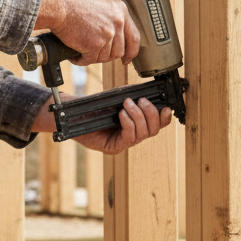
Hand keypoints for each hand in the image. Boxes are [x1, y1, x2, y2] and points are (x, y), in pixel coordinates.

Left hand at [33, 96, 171, 154]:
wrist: (75, 117)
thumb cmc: (96, 109)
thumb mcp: (117, 99)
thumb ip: (132, 96)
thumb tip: (144, 92)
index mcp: (137, 126)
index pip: (157, 125)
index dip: (164, 118)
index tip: (166, 107)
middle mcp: (133, 136)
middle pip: (153, 130)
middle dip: (150, 113)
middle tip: (141, 101)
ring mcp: (124, 144)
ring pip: (142, 133)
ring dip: (138, 116)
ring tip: (127, 104)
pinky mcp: (114, 148)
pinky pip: (128, 137)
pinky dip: (128, 123)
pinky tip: (122, 114)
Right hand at [34, 0, 140, 66]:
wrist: (58, 3)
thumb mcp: (98, 1)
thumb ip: (108, 14)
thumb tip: (109, 28)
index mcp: (120, 10)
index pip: (134, 37)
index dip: (131, 51)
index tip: (126, 58)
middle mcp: (117, 22)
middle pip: (119, 51)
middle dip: (106, 55)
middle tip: (93, 53)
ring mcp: (107, 34)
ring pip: (104, 57)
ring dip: (92, 57)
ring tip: (80, 51)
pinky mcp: (94, 44)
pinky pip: (89, 60)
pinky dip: (80, 60)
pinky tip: (74, 55)